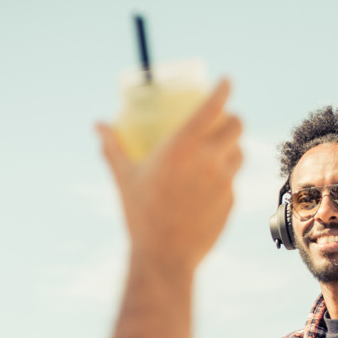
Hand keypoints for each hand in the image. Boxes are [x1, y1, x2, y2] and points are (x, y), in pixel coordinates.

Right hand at [96, 79, 243, 275]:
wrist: (165, 257)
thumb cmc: (140, 214)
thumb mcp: (124, 178)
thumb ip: (112, 148)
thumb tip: (97, 125)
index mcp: (182, 146)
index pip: (213, 106)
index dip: (224, 89)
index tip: (227, 81)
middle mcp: (208, 159)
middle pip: (237, 126)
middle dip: (233, 119)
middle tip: (224, 122)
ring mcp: (224, 182)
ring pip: (240, 154)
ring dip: (233, 148)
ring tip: (220, 152)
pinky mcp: (231, 202)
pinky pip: (233, 182)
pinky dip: (225, 178)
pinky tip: (211, 186)